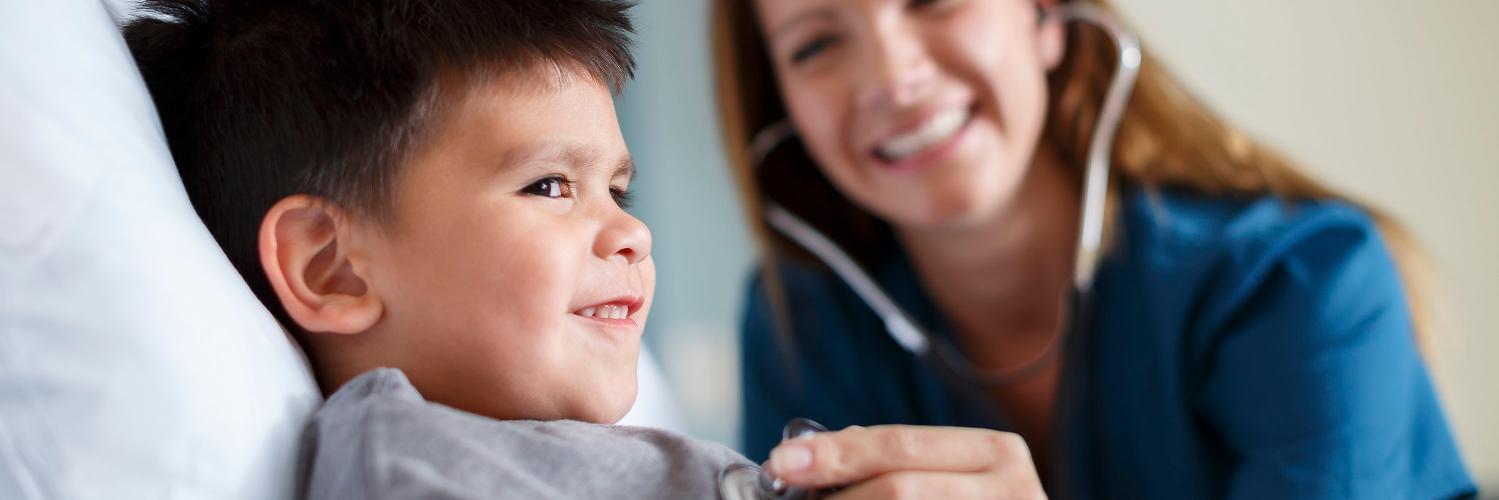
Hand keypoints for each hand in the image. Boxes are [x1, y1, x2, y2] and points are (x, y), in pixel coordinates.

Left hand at [764, 425, 1045, 498]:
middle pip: (898, 490)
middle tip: (791, 499)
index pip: (900, 445)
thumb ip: (898, 461)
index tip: (782, 462)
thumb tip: (812, 457)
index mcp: (995, 453)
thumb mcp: (951, 474)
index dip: (836, 453)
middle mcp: (1011, 490)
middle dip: (835, 496)